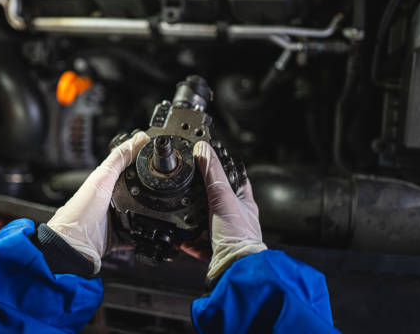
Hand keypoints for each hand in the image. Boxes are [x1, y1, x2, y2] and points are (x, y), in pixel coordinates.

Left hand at [47, 131, 149, 273]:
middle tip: (165, 189)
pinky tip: (154, 232)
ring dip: (151, 215)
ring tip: (163, 211)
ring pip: (141, 215)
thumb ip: (120, 158)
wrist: (74, 245)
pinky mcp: (119, 238)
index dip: (144, 165)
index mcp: (106, 184)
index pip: (130, 170)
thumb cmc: (80, 212)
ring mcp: (116, 220)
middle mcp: (111, 201)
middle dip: (151, 193)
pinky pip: (139, 235)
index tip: (160, 161)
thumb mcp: (102, 178)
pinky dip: (146, 234)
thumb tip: (139, 138)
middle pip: (139, 194)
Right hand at [189, 141, 266, 281]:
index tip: (210, 161)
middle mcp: (234, 218)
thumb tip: (203, 148)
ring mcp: (222, 234)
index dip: (223, 168)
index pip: (235, 178)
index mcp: (243, 203)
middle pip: (215, 200)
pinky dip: (184, 238)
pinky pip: (194, 241)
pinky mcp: (211, 250)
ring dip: (190, 217)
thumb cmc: (238, 237)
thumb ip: (211, 172)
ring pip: (203, 220)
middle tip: (187, 187)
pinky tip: (176, 233)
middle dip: (200, 195)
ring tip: (179, 209)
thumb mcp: (222, 197)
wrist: (233, 270)